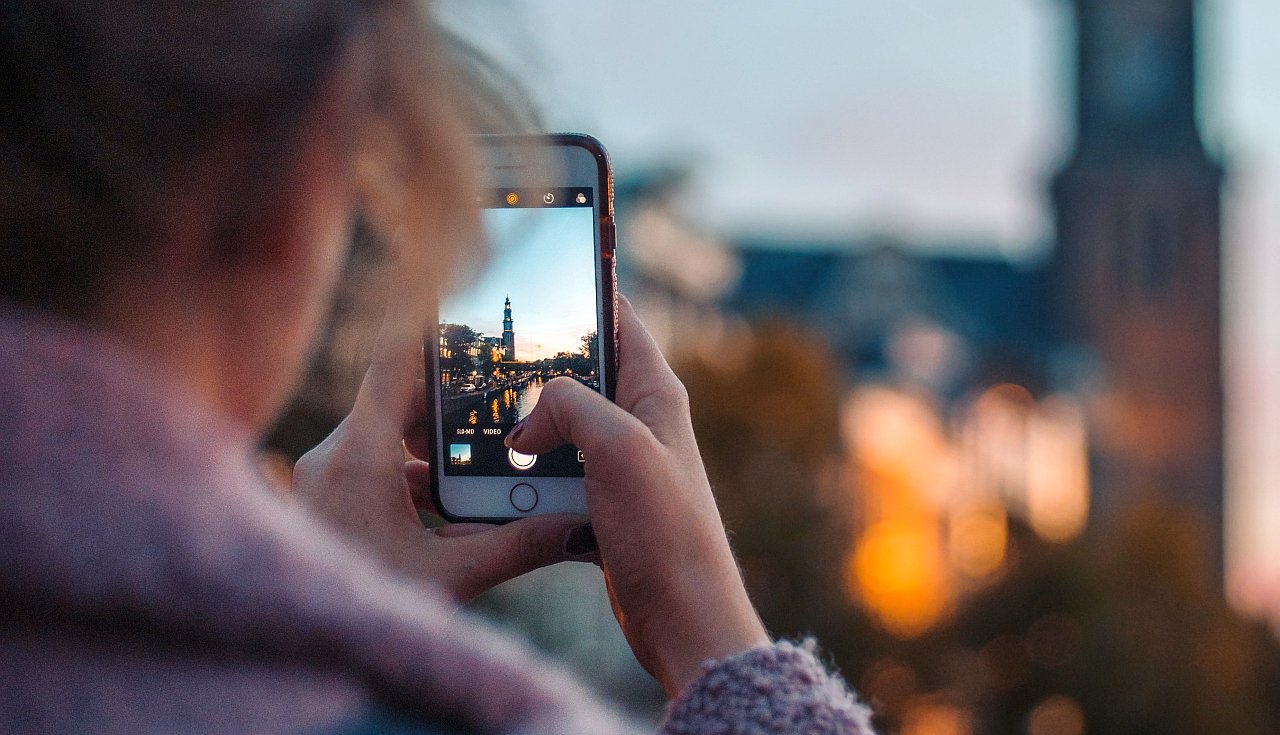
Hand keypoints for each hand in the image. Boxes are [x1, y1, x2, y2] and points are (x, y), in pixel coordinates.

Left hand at [291, 312, 588, 601]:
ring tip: (484, 432)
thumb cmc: (363, 611)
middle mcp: (334, 454)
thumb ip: (518, 546)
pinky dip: (409, 462)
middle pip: (399, 395)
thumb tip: (580, 526)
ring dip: (431, 433)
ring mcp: (323, 476)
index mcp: (359, 455)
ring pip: (384, 430)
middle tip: (501, 378)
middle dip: (451, 390)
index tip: (453, 283)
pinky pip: (370, 459)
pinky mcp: (323, 497)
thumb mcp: (450, 580)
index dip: (425, 316)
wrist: (290, 656)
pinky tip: (445, 490)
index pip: (394, 358)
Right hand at [506, 296, 769, 696]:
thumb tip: (526, 422)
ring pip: (555, 428)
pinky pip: (551, 475)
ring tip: (472, 430)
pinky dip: (523, 478)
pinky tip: (492, 486)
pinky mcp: (599, 504)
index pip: (616, 318)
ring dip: (519, 433)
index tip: (531, 275)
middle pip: (574, 373)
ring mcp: (617, 464)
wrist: (683, 620)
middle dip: (529, 371)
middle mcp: (639, 420)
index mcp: (655, 391)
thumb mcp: (620, 449)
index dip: (577, 292)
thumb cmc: (668, 533)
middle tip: (477, 364)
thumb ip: (570, 406)